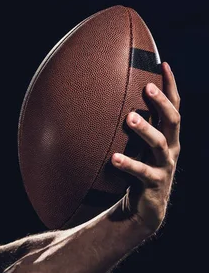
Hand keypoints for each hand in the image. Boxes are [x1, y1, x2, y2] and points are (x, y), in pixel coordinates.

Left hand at [111, 62, 180, 232]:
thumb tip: (98, 101)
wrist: (144, 209)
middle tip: (147, 87)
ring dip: (146, 130)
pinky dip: (128, 164)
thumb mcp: (134, 147)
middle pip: (173, 120)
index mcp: (167, 136)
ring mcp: (164, 166)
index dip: (170, 86)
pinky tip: (113, 158)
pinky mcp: (154, 184)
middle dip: (162, 102)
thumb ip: (126, 128)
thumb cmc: (136, 171)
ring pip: (160, 144)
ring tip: (130, 118)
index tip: (162, 64)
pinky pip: (142, 172)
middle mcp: (171, 148)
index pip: (173, 106)